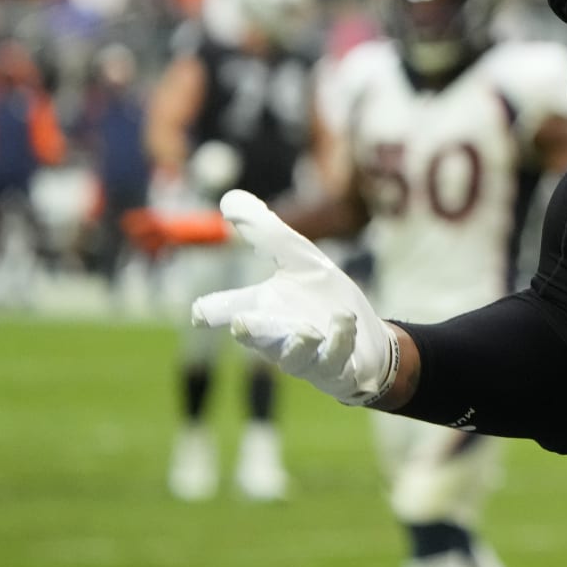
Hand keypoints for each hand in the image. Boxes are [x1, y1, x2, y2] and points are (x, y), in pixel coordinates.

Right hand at [190, 190, 398, 406]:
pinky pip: (334, 359)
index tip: (201, 312)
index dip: (212, 311)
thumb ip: (264, 232)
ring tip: (305, 331)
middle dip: (252, 331)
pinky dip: (339, 341)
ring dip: (298, 345)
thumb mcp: (299, 259)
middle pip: (258, 337)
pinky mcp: (337, 368)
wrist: (365, 335)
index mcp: (262, 310)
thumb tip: (227, 198)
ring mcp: (307, 357)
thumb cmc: (321, 298)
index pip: (228, 310)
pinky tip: (343, 321)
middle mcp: (278, 337)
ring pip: (294, 357)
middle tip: (241, 323)